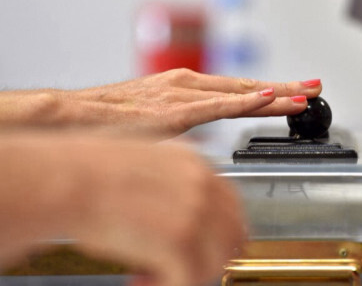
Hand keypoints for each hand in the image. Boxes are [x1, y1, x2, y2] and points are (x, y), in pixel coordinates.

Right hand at [0, 69, 322, 137]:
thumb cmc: (106, 125)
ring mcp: (182, 95)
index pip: (238, 91)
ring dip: (275, 93)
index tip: (296, 92)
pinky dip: (246, 101)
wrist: (69, 118)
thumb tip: (198, 149)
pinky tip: (267, 97)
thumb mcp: (153, 126)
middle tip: (315, 87)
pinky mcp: (174, 111)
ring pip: (239, 93)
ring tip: (304, 96)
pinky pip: (217, 105)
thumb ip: (181, 133)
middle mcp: (187, 86)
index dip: (270, 92)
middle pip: (247, 88)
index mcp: (184, 90)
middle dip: (284, 88)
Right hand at [0, 132, 244, 285]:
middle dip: (204, 259)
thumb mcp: (142, 155)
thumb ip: (169, 173)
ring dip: (184, 277)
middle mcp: (203, 184)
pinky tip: (138, 281)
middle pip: (231, 237)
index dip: (213, 236)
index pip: (230, 207)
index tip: (197, 250)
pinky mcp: (180, 241)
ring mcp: (195, 212)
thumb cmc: (84, 170)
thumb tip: (179, 195)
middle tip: (173, 269)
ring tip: (149, 277)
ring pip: (215, 263)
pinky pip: (189, 280)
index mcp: (195, 163)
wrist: (63, 180)